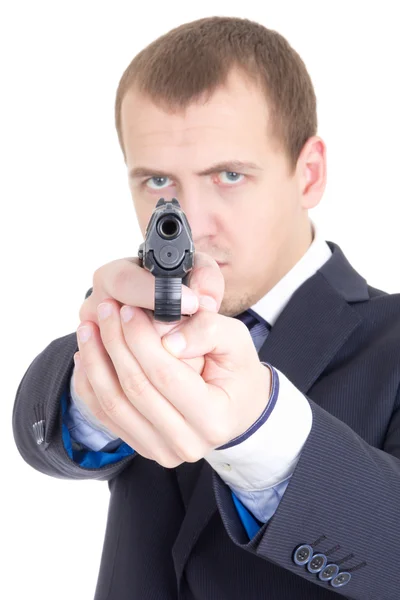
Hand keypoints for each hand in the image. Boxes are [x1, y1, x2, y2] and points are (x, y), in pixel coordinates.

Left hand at [74, 252, 224, 463]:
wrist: (238, 406)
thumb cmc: (236, 369)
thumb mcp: (235, 340)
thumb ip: (207, 331)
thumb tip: (167, 340)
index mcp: (214, 418)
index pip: (166, 374)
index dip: (141, 340)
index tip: (128, 310)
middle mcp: (187, 443)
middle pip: (135, 389)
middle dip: (114, 344)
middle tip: (104, 310)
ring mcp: (161, 451)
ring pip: (113, 405)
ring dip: (95, 363)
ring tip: (88, 329)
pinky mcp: (141, 447)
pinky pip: (104, 416)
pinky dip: (89, 385)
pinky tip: (85, 355)